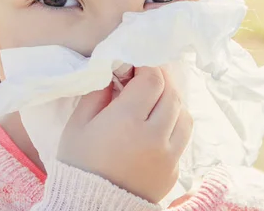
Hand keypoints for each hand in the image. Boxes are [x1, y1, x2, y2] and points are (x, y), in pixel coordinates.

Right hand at [57, 66, 192, 203]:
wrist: (89, 208)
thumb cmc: (79, 163)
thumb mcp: (78, 124)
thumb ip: (98, 93)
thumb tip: (115, 74)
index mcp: (128, 120)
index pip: (153, 79)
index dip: (147, 67)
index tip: (135, 67)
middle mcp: (154, 136)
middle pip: (172, 94)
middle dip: (161, 80)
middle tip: (147, 77)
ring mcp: (168, 156)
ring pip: (184, 116)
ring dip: (172, 102)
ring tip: (156, 101)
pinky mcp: (173, 171)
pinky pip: (182, 139)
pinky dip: (174, 126)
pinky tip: (158, 126)